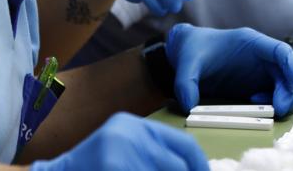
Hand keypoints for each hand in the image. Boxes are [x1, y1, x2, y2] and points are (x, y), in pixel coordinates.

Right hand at [30, 112, 207, 170]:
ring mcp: (117, 155)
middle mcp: (128, 135)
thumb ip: (155, 156)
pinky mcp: (111, 168)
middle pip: (177, 166)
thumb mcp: (124, 152)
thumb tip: (195, 168)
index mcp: (136, 127)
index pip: (184, 145)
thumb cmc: (92, 169)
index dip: (200, 166)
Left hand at [165, 23, 292, 116]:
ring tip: (272, 110)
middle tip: (281, 109)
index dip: (291, 66)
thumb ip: (186, 83)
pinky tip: (257, 107)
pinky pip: (274, 94)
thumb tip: (189, 105)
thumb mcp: (186, 63)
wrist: (188, 52)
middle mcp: (261, 56)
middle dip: (291, 90)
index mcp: (251, 42)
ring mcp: (261, 70)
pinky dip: (273, 103)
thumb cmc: (193, 50)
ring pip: (286, 84)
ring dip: (285, 98)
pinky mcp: (256, 84)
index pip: (280, 50)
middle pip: (289, 70)